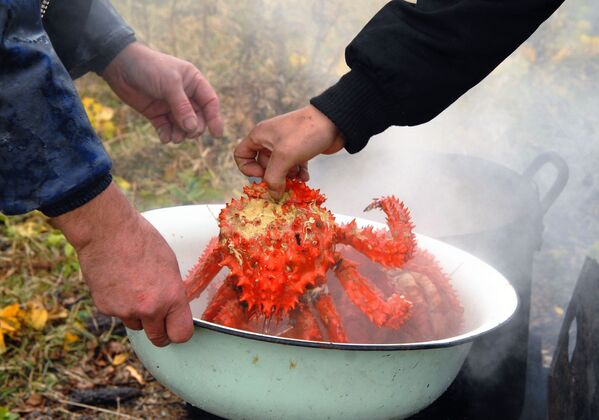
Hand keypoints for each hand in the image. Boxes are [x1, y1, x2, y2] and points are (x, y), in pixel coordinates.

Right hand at [51, 184, 193, 346]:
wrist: (107, 232)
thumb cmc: (142, 241)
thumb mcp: (170, 265)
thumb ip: (172, 291)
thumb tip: (173, 307)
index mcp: (172, 296)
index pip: (182, 334)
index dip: (179, 332)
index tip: (176, 327)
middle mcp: (150, 308)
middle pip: (158, 339)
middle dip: (159, 330)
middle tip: (157, 318)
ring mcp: (125, 310)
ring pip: (136, 325)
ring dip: (137, 315)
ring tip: (133, 287)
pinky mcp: (105, 308)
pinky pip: (117, 314)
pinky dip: (118, 304)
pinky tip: (117, 282)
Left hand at [102, 42, 222, 143]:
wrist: (119, 66)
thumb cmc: (148, 68)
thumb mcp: (169, 84)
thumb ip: (182, 107)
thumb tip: (193, 128)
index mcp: (193, 82)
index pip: (210, 102)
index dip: (215, 118)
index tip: (216, 134)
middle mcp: (185, 95)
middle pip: (198, 118)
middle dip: (194, 128)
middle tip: (186, 133)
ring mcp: (171, 106)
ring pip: (183, 126)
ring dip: (181, 134)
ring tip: (173, 137)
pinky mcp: (157, 114)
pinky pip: (167, 129)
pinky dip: (167, 135)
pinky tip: (164, 137)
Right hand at [235, 105, 344, 199]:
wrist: (335, 121)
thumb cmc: (305, 134)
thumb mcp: (284, 156)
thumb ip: (274, 177)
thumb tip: (273, 195)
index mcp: (259, 136)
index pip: (241, 155)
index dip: (248, 169)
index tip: (263, 174)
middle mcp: (269, 139)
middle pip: (262, 165)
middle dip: (274, 176)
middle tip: (285, 181)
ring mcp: (285, 144)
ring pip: (279, 167)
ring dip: (287, 176)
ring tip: (298, 178)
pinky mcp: (299, 149)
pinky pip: (292, 165)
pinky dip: (297, 173)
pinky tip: (306, 177)